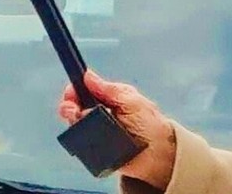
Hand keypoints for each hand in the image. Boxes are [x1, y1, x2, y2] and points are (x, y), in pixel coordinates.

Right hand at [59, 70, 175, 190]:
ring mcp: (97, 132)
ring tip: (81, 122)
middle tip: (72, 110)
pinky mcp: (97, 149)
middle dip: (69, 106)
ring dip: (74, 122)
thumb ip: (109, 90)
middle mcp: (99, 114)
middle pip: (74, 107)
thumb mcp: (132, 101)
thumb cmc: (151, 124)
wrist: (162, 156)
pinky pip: (82, 144)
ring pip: (75, 124)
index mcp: (107, 98)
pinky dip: (80, 139)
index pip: (82, 90)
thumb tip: (88, 75)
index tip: (70, 93)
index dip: (73, 90)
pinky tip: (85, 137)